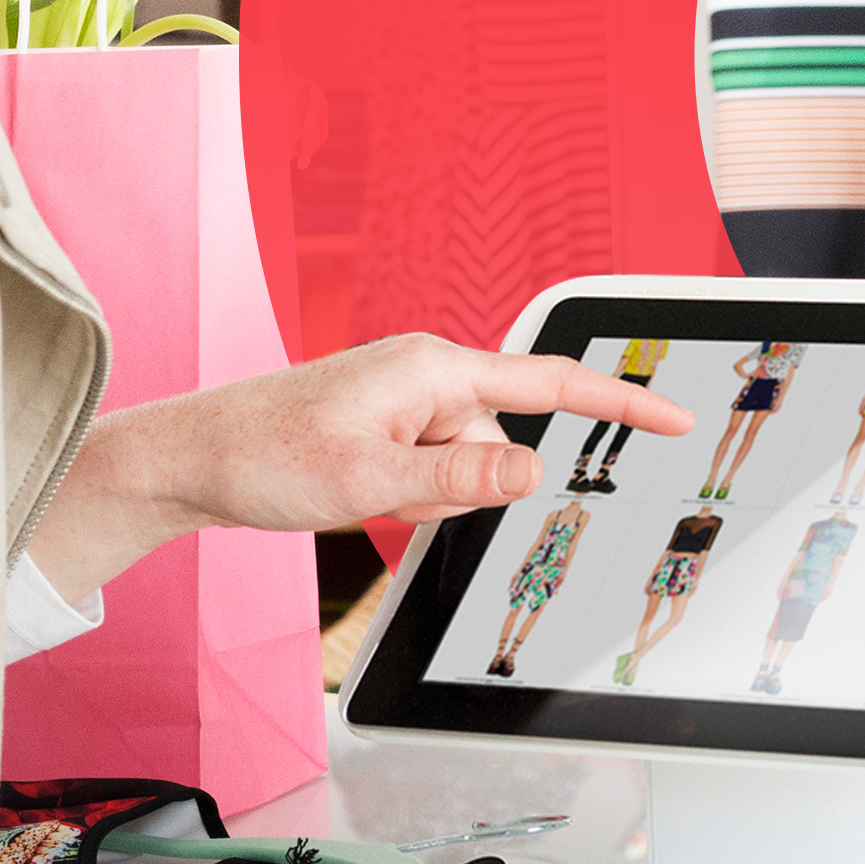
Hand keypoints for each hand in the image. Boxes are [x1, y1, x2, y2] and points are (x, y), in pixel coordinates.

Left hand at [26, 333, 695, 601]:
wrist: (190, 457)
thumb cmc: (266, 457)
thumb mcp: (373, 480)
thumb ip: (463, 476)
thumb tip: (535, 468)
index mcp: (435, 368)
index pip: (552, 383)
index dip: (621, 403)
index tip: (674, 418)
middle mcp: (429, 372)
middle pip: (500, 439)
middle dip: (461, 485)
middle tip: (389, 494)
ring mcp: (408, 396)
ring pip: (465, 462)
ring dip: (427, 495)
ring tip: (359, 490)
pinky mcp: (390, 420)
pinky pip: (433, 466)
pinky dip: (410, 491)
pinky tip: (357, 491)